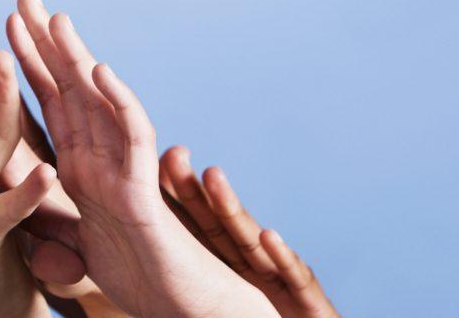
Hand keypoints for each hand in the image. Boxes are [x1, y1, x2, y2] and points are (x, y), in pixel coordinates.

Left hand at [8, 0, 277, 317]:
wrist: (178, 308)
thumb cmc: (137, 277)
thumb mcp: (75, 252)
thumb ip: (51, 233)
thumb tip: (22, 228)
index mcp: (83, 166)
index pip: (49, 104)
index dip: (26, 63)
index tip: (3, 22)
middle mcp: (103, 158)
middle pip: (70, 89)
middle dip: (45, 42)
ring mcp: (122, 171)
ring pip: (99, 105)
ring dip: (77, 59)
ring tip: (54, 19)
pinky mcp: (142, 193)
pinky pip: (132, 141)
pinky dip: (118, 104)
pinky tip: (100, 72)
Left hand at [160, 147, 339, 317]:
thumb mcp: (223, 302)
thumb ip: (196, 278)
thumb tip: (152, 259)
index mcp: (229, 269)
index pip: (197, 228)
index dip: (177, 197)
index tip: (155, 163)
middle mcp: (252, 267)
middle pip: (218, 225)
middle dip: (196, 190)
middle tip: (174, 155)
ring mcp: (278, 279)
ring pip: (250, 242)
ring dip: (231, 209)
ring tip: (211, 176)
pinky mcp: (306, 298)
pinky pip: (293, 277)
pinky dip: (282, 257)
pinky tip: (269, 236)